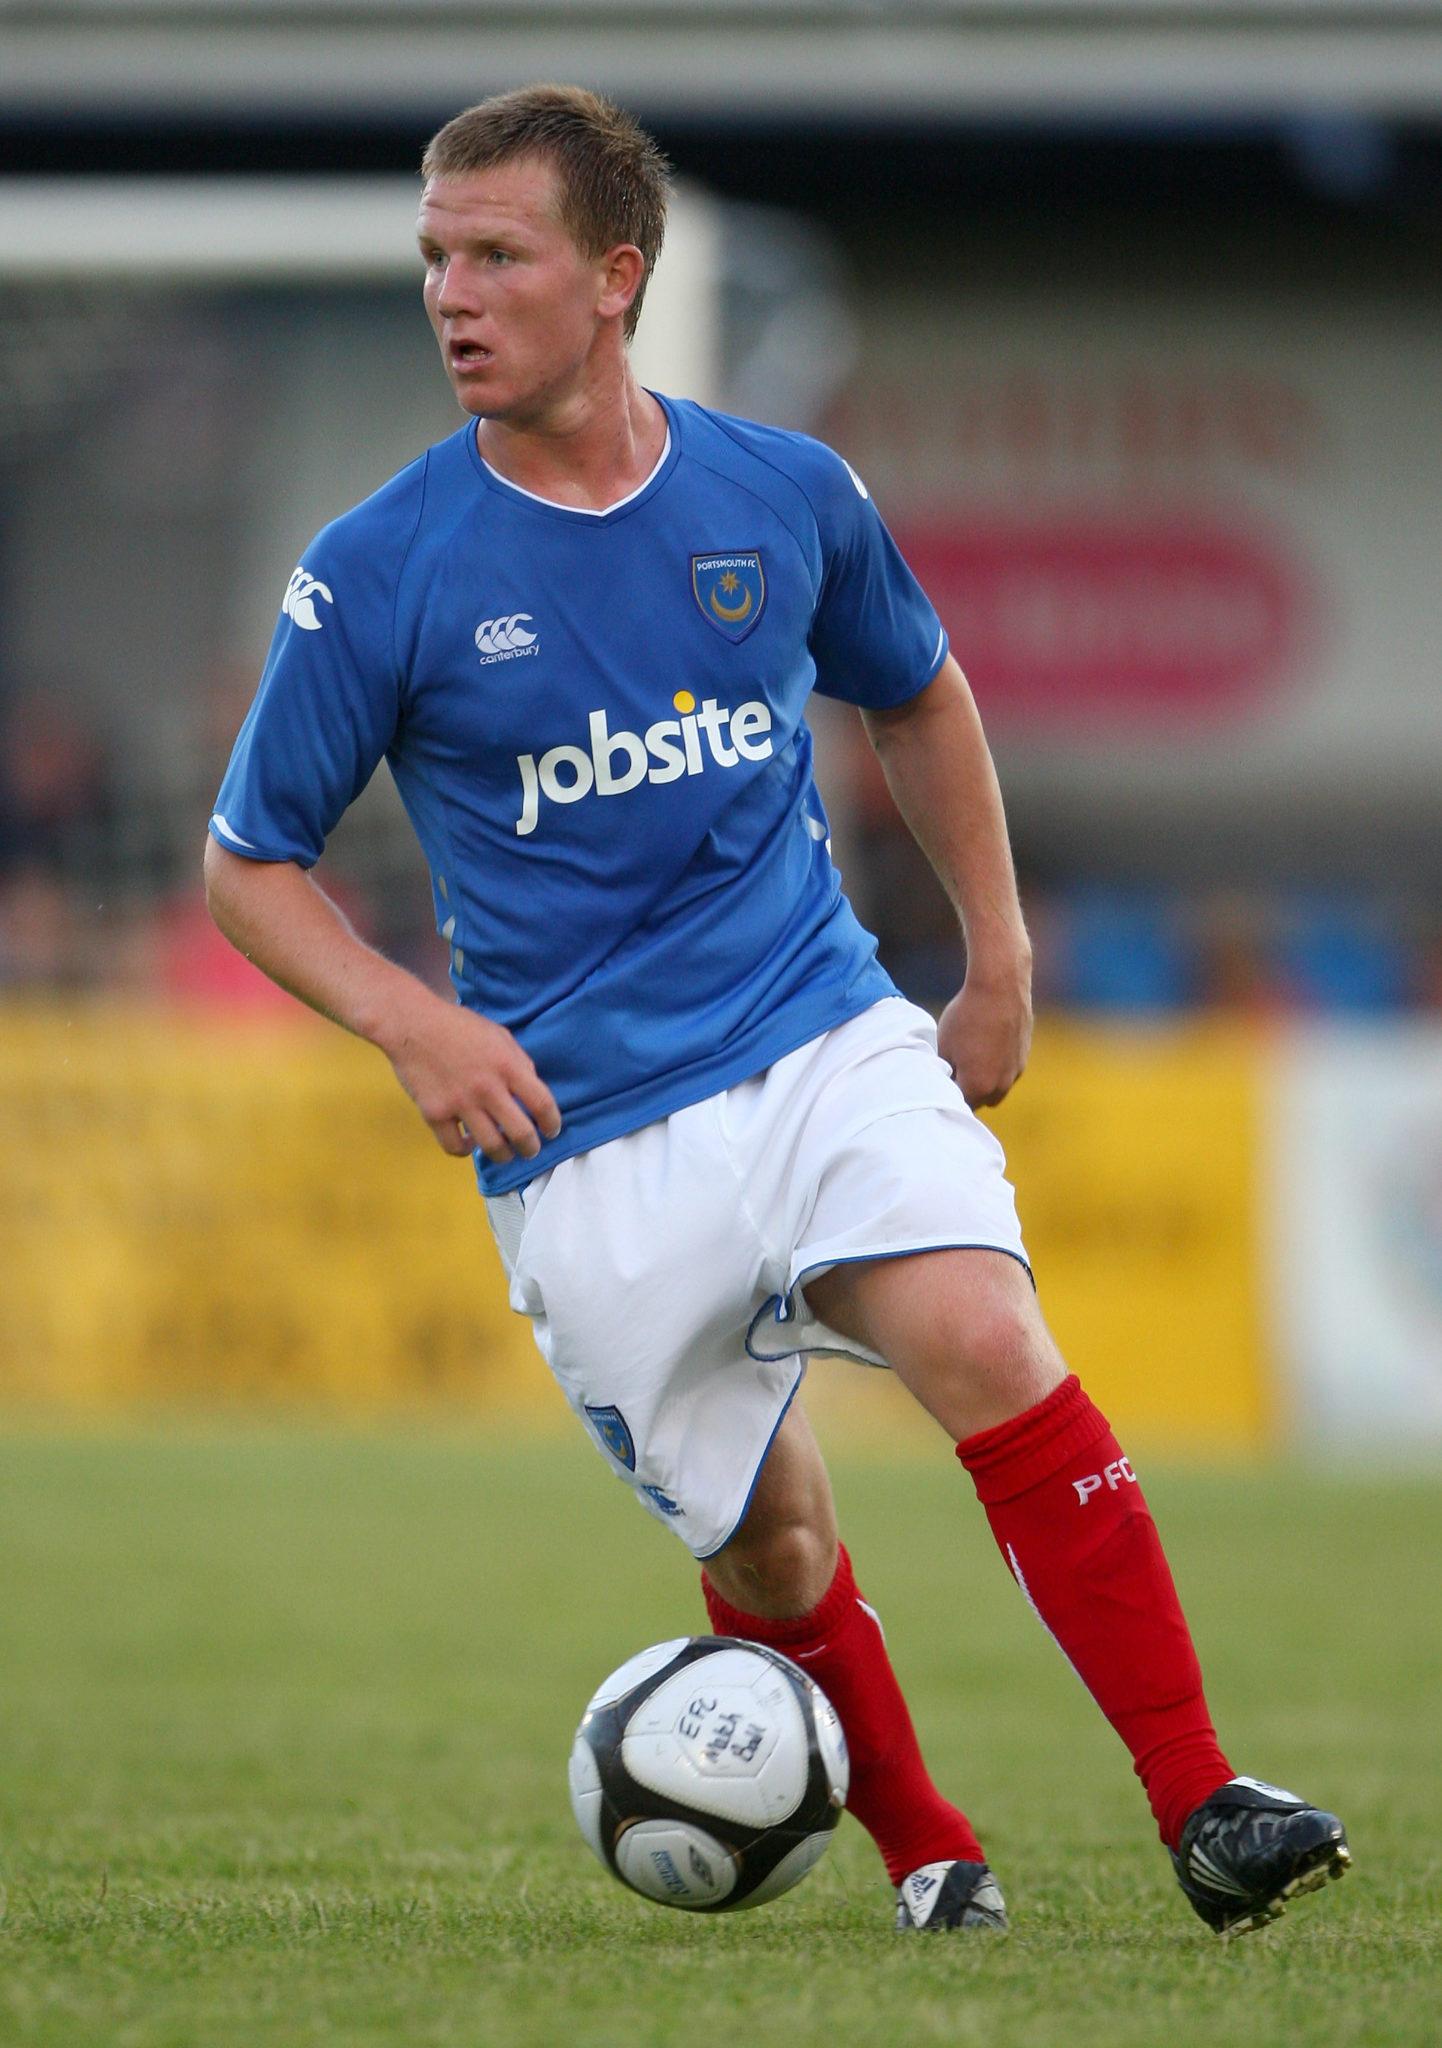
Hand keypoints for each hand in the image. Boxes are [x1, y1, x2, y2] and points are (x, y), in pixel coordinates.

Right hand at [381, 994, 561, 1164]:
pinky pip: (454, 1147)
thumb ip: (519, 1062)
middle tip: (530, 1150)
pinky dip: (465, 1150)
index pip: (542, 1103)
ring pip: (491, 1146)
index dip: (552, 1123)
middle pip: (520, 1133)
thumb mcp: (499, 1035)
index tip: (551, 1131)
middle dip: (531, 1148)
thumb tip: (532, 1090)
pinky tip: (469, 1142)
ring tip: (504, 1152)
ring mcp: (459, 1103)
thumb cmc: (458, 1026)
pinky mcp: (434, 1113)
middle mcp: (487, 1087)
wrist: (411, 1023)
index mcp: (507, 1065)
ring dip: (503, 1155)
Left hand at [936, 961, 1032, 1109]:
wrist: (1000, 986)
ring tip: (972, 1056)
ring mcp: (1015, 1071)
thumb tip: (944, 1082)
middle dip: (967, 1092)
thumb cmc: (966, 1015)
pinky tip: (986, 1045)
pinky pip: (1007, 1072)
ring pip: (996, 1089)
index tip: (939, 1082)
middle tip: (953, 1071)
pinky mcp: (1024, 1056)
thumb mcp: (944, 1045)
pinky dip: (997, 1066)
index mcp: (978, 1087)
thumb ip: (944, 1071)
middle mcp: (1001, 1085)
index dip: (947, 1094)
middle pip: (979, 1102)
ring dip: (984, 1082)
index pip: (958, 1105)